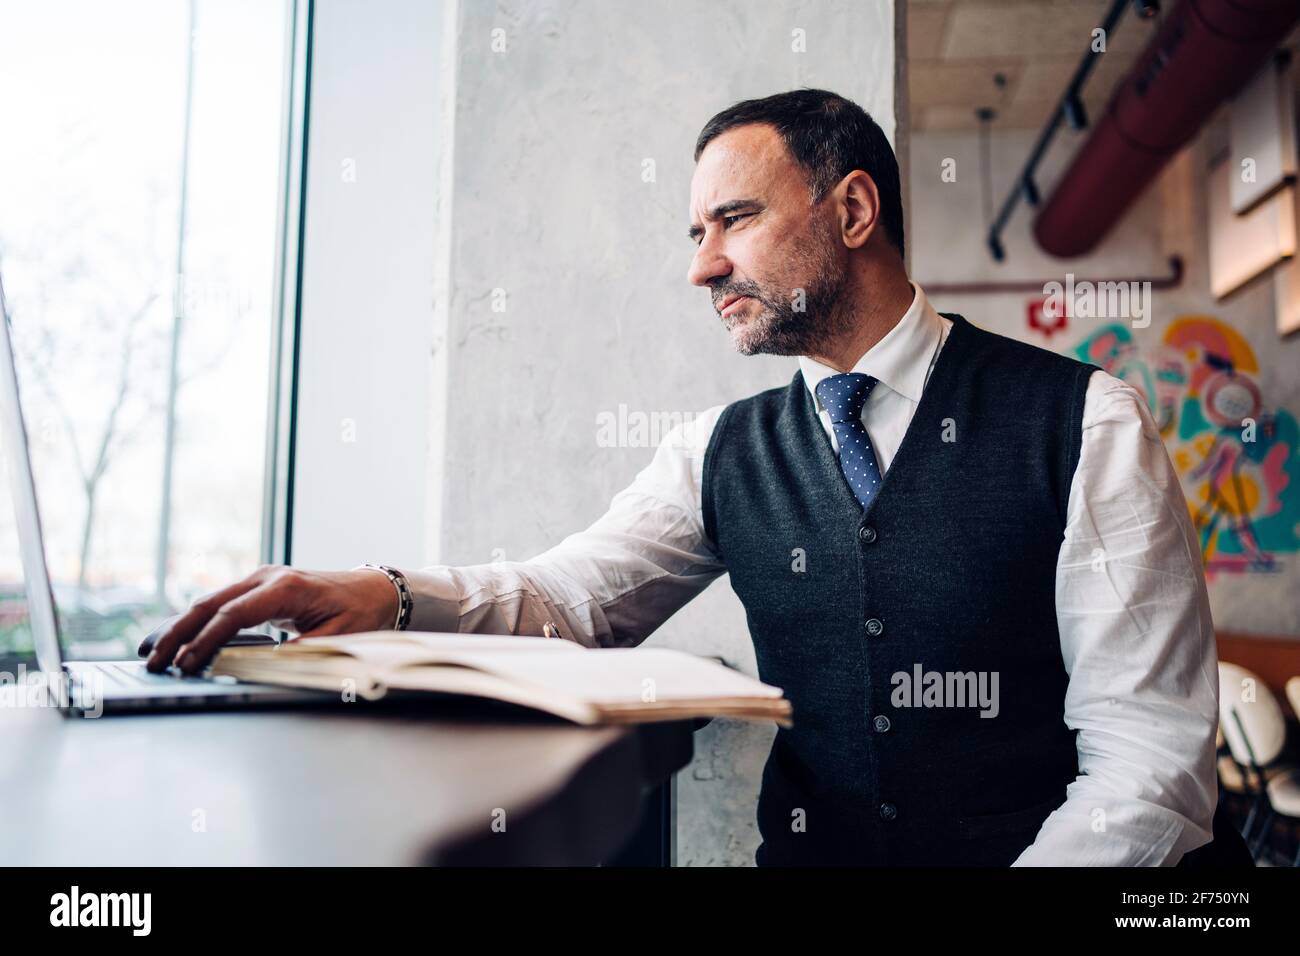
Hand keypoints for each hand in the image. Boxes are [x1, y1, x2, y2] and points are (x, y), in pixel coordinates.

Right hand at [141, 565, 399, 673]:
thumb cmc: (357, 612)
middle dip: (178, 634)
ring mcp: (258, 579)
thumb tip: (266, 668)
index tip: (188, 666)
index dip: (207, 642)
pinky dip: (195, 622)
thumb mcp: (337, 636)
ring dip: (180, 628)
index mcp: (285, 587)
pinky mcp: (255, 588)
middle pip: (209, 604)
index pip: (234, 615)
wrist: (371, 589)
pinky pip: (218, 605)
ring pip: (208, 602)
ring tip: (152, 655)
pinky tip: (174, 640)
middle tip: (153, 662)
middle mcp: (266, 577)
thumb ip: (301, 651)